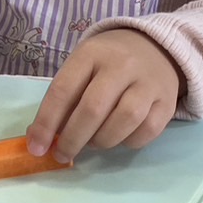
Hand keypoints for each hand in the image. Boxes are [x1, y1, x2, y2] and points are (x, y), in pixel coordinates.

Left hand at [26, 29, 182, 162]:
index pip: (63, 90)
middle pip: (93, 109)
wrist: (155, 47)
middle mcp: (122, 65)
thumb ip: (64, 98)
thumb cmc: (107, 62)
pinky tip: (117, 137)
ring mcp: (148, 83)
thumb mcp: (81, 66)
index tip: (36, 147)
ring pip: (123, 120)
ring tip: (91, 143)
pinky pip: (147, 131)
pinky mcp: (167, 102)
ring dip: (101, 141)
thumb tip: (41, 137)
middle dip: (72, 139)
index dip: (46, 122)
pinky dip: (128, 142)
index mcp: (91, 53)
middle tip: (61, 154)